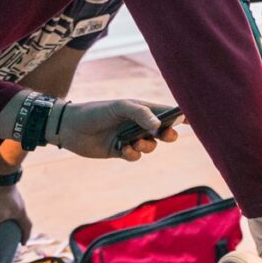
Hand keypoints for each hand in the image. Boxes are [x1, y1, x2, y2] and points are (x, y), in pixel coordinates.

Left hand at [0, 183, 31, 242]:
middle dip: (14, 225)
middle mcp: (17, 203)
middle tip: (8, 233)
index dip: (25, 236)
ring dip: (1, 216)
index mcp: (20, 211)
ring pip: (7, 210)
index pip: (26, 226)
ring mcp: (10, 196)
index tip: (22, 244)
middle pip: (18, 217)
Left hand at [53, 100, 178, 161]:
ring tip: (135, 143)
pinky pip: (135, 155)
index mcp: (142, 109)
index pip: (166, 112)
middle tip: (166, 136)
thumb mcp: (120, 107)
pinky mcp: (120, 150)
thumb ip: (141, 114)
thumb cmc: (96, 112)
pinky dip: (133, 154)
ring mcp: (130, 137)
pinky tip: (123, 150)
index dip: (180, 116)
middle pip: (164, 131)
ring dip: (147, 146)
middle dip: (168, 134)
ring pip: (151, 145)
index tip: (192, 120)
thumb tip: (160, 126)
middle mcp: (139, 123)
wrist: (69, 127)